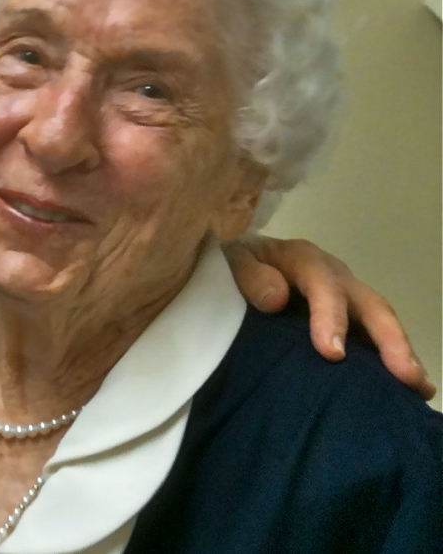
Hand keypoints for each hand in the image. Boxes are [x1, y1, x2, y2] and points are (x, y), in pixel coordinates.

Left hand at [224, 235, 435, 400]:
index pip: (322, 284)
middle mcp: (332, 275)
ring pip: (379, 320)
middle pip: (367, 303)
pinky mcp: (346, 316)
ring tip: (418, 388)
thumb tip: (275, 299)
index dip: (331, 316)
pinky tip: (405, 388)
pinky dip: (390, 359)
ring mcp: (344, 296)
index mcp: (302, 259)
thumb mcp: (229, 259)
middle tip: (404, 375)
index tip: (332, 353)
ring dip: (400, 352)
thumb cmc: (230, 263)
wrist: (232, 263)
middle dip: (389, 339)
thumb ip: (247, 274)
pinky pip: (372, 335)